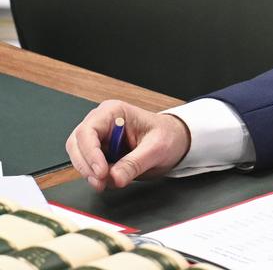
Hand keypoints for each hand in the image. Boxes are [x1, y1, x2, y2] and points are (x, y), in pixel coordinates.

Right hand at [66, 101, 191, 190]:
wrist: (174, 141)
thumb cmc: (168, 135)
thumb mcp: (157, 148)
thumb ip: (135, 163)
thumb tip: (114, 178)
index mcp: (113, 112)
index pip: (88, 130)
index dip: (89, 153)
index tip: (101, 172)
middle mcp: (101, 123)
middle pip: (77, 144)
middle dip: (86, 166)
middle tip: (101, 182)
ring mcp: (98, 138)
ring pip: (79, 157)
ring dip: (90, 173)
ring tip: (108, 182)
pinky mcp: (100, 153)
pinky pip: (88, 166)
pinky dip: (95, 176)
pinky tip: (109, 180)